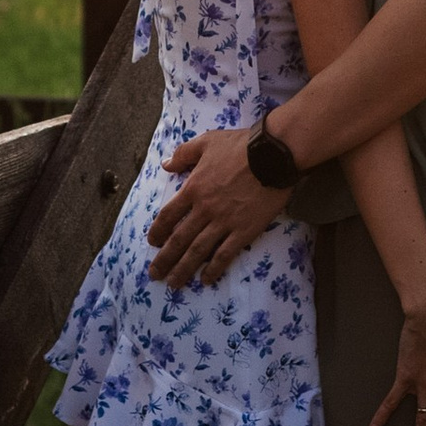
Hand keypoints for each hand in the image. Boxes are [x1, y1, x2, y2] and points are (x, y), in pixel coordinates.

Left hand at [147, 128, 289, 286]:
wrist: (273, 155)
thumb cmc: (241, 145)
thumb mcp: (206, 142)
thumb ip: (184, 154)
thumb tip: (165, 165)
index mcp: (193, 188)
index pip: (169, 215)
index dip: (158, 231)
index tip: (152, 243)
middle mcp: (204, 209)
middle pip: (179, 239)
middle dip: (165, 259)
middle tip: (155, 274)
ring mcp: (224, 222)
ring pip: (198, 251)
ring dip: (183, 268)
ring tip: (173, 283)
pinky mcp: (244, 230)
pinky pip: (225, 254)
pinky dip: (214, 269)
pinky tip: (206, 279)